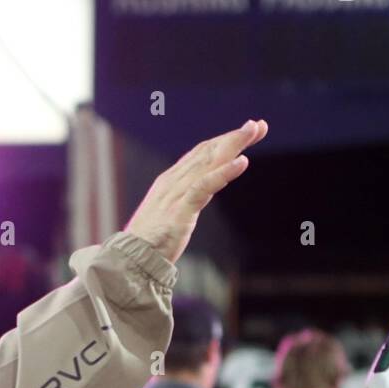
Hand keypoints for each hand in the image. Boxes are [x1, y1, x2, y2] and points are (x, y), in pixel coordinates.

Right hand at [125, 118, 268, 264]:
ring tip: (254, 131)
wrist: (130, 260)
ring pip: (208, 163)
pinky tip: (242, 162)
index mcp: (169, 181)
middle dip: (234, 138)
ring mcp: (176, 194)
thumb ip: (185, 200)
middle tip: (259, 125)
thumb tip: (201, 193)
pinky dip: (224, 172)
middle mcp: (173, 181)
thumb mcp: (169, 214)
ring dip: (233, 145)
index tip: (247, 133)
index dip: (223, 141)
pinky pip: (204, 186)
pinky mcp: (180, 210)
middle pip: (207, 152)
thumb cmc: (150, 242)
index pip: (200, 154)